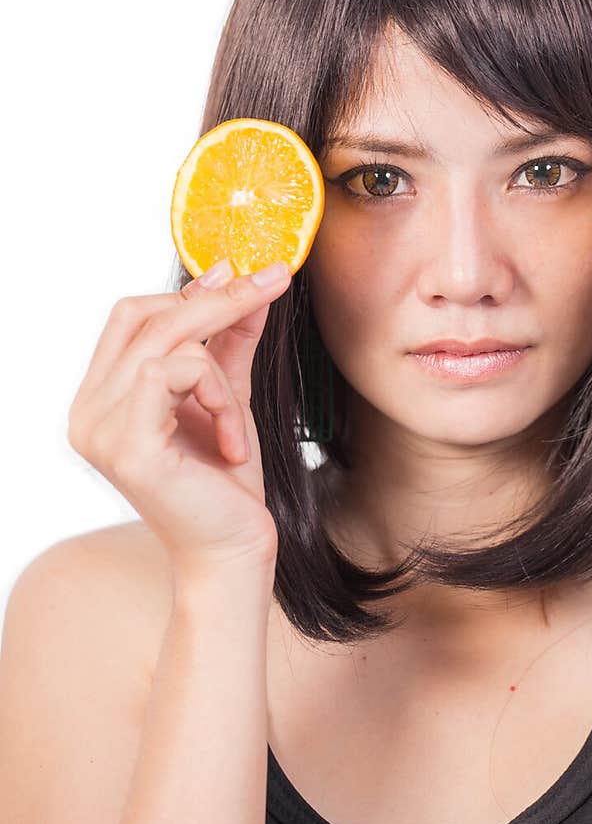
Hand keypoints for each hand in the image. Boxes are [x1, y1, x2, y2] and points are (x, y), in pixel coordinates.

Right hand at [68, 259, 291, 576]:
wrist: (233, 551)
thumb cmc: (226, 483)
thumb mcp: (228, 394)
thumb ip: (229, 339)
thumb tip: (242, 277)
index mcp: (100, 398)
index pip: (130, 317)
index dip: (186, 291)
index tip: (240, 272)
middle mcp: (87, 411)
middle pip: (144, 315)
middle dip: (216, 298)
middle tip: (274, 281)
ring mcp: (99, 429)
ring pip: (167, 342)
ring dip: (222, 374)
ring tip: (236, 426)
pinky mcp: (128, 445)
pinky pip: (178, 373)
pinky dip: (220, 399)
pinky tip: (231, 446)